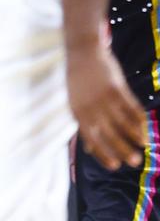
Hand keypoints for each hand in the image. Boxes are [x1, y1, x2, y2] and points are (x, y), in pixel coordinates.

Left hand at [70, 36, 145, 170]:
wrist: (83, 53)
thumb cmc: (80, 83)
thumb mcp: (76, 104)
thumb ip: (84, 125)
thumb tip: (89, 149)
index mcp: (78, 112)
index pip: (90, 138)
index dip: (102, 153)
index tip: (114, 166)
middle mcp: (90, 107)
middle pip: (107, 133)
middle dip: (121, 148)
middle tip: (134, 162)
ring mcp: (103, 97)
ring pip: (121, 121)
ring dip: (133, 135)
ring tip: (144, 146)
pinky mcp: (116, 88)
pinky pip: (130, 106)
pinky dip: (138, 118)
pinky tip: (145, 127)